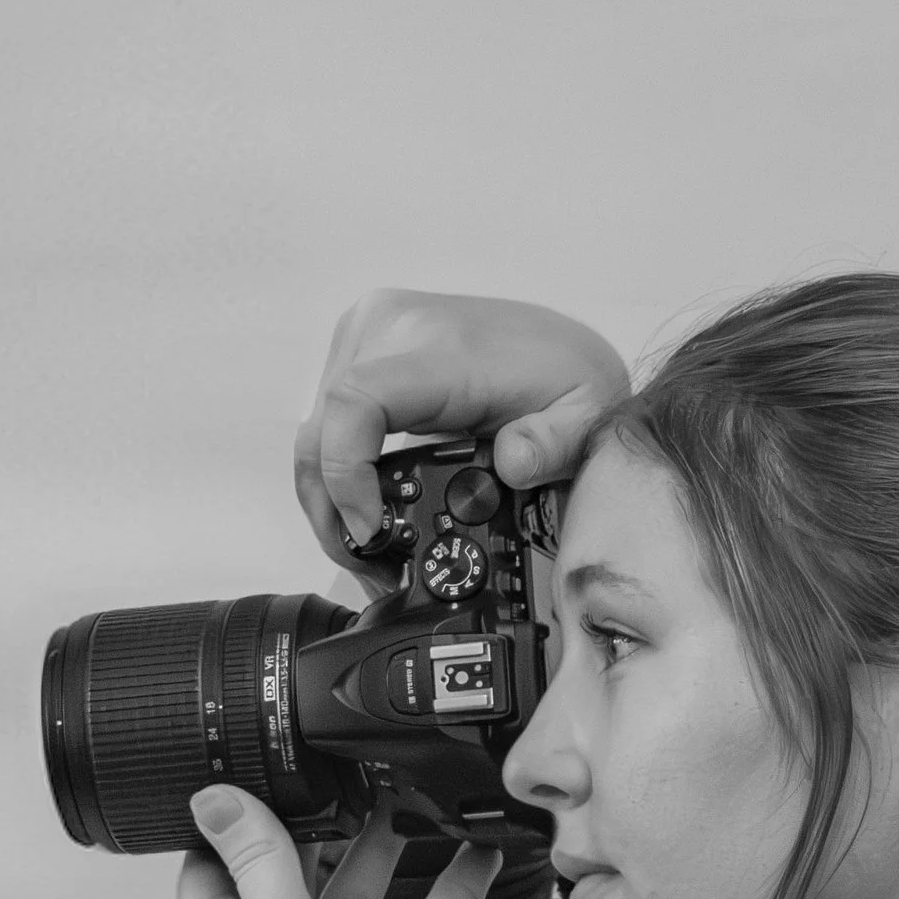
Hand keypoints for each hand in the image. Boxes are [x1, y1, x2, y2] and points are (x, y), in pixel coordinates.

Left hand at [178, 791, 499, 898]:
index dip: (230, 820)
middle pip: (292, 874)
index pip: (212, 866)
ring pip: (359, 898)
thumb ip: (255, 854)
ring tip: (411, 792)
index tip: (256, 768)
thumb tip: (211, 799)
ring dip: (384, 851)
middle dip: (322, 824)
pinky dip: (447, 894)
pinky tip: (476, 852)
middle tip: (348, 768)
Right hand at [294, 288, 630, 570]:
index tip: (372, 532)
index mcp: (437, 345)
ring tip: (375, 557)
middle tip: (376, 571)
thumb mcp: (584, 417)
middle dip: (335, 516)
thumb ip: (554, 444)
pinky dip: (338, 477)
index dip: (345, 475)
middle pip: (321, 432)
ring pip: (314, 435)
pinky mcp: (359, 353)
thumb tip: (513, 462)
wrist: (559, 347)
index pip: (355, 403)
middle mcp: (388, 327)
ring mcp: (367, 337)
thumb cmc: (566, 380)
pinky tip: (370, 517)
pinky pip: (327, 424)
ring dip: (330, 504)